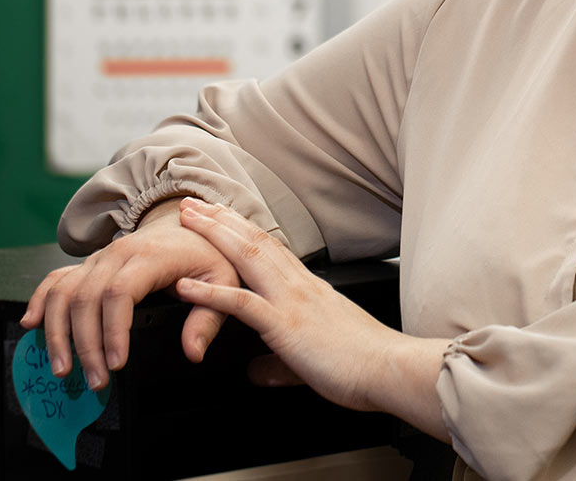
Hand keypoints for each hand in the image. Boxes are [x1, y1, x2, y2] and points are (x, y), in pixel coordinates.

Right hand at [21, 200, 238, 389]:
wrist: (187, 224)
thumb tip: (193, 351)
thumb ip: (208, 316)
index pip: (120, 292)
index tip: (116, 363)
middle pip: (87, 298)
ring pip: (64, 291)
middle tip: (96, 380)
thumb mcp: (223, 280)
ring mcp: (99, 259)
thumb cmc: (205, 253)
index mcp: (150, 256)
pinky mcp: (89, 265)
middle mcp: (118, 253)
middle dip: (86, 344)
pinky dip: (39, 300)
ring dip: (57, 331)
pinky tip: (31, 324)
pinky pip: (56, 280)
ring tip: (62, 367)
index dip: (113, 330)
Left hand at [173, 197, 450, 439]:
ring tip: (187, 220)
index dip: (243, 228)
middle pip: (254, 241)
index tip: (221, 214)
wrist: (390, 369)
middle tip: (192, 203)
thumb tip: (256, 373)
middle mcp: (299, 285)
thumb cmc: (364, 364)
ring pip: (248, 257)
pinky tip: (185, 286)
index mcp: (309, 288)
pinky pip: (242, 304)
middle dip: (221, 220)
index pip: (272, 247)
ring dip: (213, 236)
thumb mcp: (315, 359)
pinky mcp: (285, 325)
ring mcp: (292, 301)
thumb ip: (281, 364)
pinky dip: (210, 293)